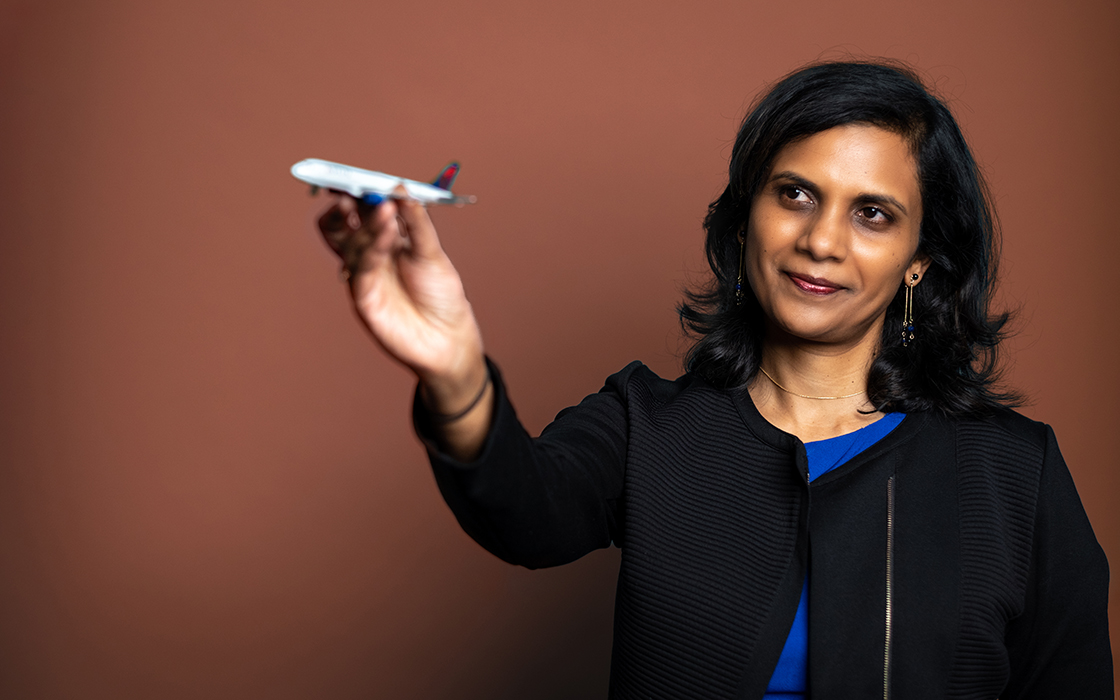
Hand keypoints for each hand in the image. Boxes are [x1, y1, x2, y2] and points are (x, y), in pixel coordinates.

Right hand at [318, 193, 486, 412]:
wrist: (447, 338)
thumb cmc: (441, 295)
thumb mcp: (432, 252)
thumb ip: (416, 222)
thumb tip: (400, 188)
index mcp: (385, 239)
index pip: (362, 209)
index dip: (356, 192)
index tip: (356, 175)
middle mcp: (369, 254)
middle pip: (344, 222)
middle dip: (347, 203)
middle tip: (357, 187)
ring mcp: (364, 274)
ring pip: (349, 239)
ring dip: (366, 220)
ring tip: (384, 206)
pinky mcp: (363, 295)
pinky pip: (362, 264)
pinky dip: (374, 243)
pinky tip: (388, 229)